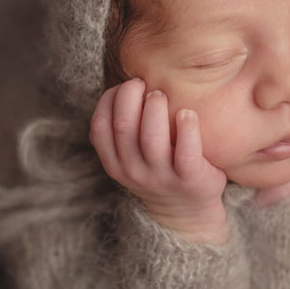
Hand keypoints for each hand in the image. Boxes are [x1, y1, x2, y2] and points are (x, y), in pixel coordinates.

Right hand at [89, 77, 229, 241]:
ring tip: (161, 95)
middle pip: (124, 126)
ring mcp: (161, 177)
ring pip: (152, 138)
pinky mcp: (190, 179)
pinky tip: (187, 114)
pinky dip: (187, 128)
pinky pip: (186, 153)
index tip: (125, 86)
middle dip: (131, 95)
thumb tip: (126, 78)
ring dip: (155, 107)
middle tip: (144, 83)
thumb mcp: (132, 155)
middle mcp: (133, 170)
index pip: (99, 125)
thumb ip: (125, 127)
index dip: (109, 99)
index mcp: (115, 162)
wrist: (187, 210)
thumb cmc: (160, 168)